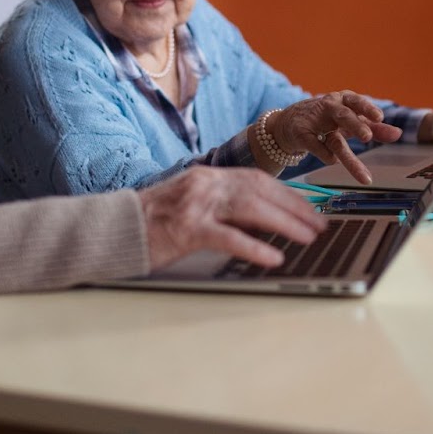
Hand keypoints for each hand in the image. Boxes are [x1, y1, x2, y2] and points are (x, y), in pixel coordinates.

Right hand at [140, 166, 325, 269]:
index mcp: (208, 176)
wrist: (112, 229)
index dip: (289, 194)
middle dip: (295, 207)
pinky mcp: (185, 229)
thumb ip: (223, 208)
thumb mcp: (192, 206)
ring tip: (308, 238)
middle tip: (320, 224)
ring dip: (285, 223)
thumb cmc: (152, 223)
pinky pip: (227, 237)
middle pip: (261, 190)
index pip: (258, 179)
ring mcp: (195, 204)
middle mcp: (205, 184)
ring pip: (251, 208)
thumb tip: (263, 221)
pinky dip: (254, 247)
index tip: (311, 208)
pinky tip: (273, 257)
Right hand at [274, 91, 402, 184]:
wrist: (289, 123)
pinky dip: (325, 155)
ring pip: (333, 139)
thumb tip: (398, 133)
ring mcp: (314, 122)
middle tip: (367, 136)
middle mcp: (329, 109)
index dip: (367, 109)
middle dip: (356, 125)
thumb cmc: (326, 119)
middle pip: (344, 116)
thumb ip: (375, 127)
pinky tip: (332, 161)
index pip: (357, 102)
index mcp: (343, 101)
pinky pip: (315, 146)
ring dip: (347, 155)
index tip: (380, 117)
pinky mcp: (302, 135)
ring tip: (362, 173)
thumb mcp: (350, 121)